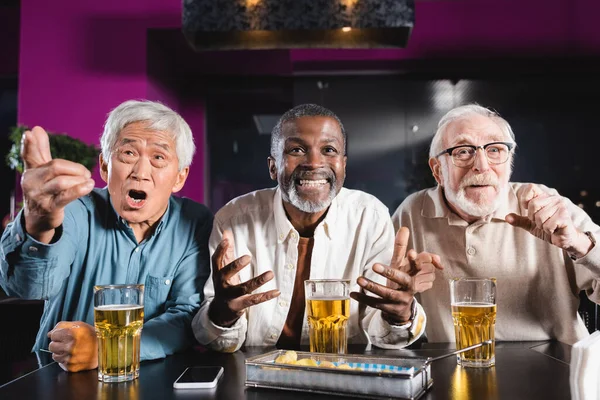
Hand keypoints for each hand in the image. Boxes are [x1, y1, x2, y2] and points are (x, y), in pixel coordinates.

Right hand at [20, 126, 94, 242]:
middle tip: (85, 172)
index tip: (29, 133)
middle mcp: (31, 182)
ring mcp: (39, 195)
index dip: (29, 145)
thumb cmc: (42, 189)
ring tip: (87, 180)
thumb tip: (35, 129)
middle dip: (74, 168)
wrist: (38, 219)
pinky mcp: (50, 207)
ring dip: (78, 179)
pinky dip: (80, 189)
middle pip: (55, 167)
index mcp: (30, 170)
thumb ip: (40, 150)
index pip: (29, 155)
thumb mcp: (40, 170)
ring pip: (61, 181)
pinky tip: (89, 185)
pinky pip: (66, 196)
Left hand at [47, 321, 97, 371]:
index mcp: (72, 334)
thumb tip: (50, 333)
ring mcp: (71, 358)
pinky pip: (61, 363)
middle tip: (66, 343)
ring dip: (60, 352)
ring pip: (55, 356)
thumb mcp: (80, 325)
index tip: (63, 335)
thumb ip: (63, 326)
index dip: (58, 334)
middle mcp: (70, 347)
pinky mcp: (71, 367)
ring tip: (70, 350)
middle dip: (57, 344)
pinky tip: (73, 356)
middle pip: (51, 346)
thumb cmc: (93, 336)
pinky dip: (65, 360)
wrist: (105, 350)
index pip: (53, 335)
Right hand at [208, 230, 279, 326]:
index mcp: (218, 273)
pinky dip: (266, 296)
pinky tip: (277, 291)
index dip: (220, 250)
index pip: (216, 260)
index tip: (227, 240)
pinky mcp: (240, 305)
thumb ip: (226, 251)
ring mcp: (230, 296)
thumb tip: (226, 231)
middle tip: (248, 256)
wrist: (220, 311)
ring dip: (258, 281)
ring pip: (244, 288)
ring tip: (270, 273)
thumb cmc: (225, 284)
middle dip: (236, 265)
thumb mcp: (223, 269)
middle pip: (226, 274)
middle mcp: (222, 284)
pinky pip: (254, 300)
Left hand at [350, 227, 442, 324]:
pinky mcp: (389, 309)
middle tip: (374, 265)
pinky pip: (376, 304)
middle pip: (401, 281)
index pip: (417, 268)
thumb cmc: (401, 281)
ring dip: (373, 286)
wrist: (402, 309)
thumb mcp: (401, 265)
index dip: (415, 261)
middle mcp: (409, 289)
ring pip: (387, 294)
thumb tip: (403, 228)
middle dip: (390, 273)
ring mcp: (400, 300)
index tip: (411, 252)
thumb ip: (401, 247)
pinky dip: (364, 298)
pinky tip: (353, 293)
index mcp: (413, 276)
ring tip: (359, 279)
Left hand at [505, 184, 593, 257]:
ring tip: (549, 226)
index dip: (525, 199)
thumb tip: (506, 217)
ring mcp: (560, 206)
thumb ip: (519, 220)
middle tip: (541, 222)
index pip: (530, 188)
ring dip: (542, 226)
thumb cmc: (549, 229)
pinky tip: (555, 229)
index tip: (527, 209)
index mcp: (543, 197)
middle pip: (533, 205)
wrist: (565, 239)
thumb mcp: (530, 225)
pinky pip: (548, 225)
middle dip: (534, 218)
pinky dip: (549, 230)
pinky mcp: (565, 216)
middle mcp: (553, 199)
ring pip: (539, 217)